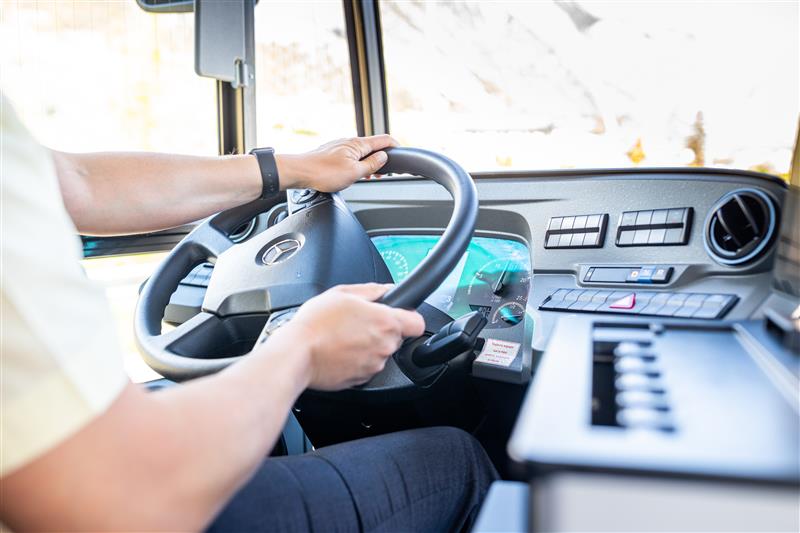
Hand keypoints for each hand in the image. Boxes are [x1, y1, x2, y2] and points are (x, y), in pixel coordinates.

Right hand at [274, 283, 424, 390]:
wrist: (296, 354)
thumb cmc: (315, 324)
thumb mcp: (341, 293)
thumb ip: (371, 290)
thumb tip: (386, 290)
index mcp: (385, 322)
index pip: (418, 323)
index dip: (409, 317)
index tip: (399, 315)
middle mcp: (384, 345)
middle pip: (396, 337)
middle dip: (381, 330)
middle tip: (357, 323)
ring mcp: (374, 365)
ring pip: (380, 353)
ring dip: (368, 346)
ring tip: (343, 338)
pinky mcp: (362, 380)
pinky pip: (366, 367)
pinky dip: (356, 360)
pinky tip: (339, 352)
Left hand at [276, 135, 398, 191]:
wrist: (300, 172)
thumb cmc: (324, 173)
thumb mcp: (355, 172)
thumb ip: (372, 164)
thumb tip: (384, 157)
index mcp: (358, 144)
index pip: (384, 140)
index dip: (396, 145)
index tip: (402, 152)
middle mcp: (349, 142)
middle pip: (372, 146)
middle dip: (381, 158)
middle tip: (383, 173)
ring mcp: (340, 146)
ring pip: (360, 151)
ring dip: (368, 162)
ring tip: (368, 175)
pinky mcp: (332, 152)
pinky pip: (350, 154)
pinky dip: (357, 162)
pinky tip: (352, 173)